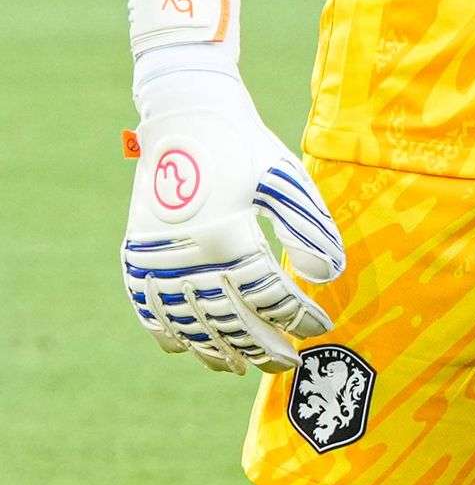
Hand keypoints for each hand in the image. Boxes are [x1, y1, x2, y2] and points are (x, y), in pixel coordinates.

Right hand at [121, 42, 345, 371]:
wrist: (185, 118)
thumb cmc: (246, 149)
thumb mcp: (288, 181)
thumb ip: (310, 230)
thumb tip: (327, 276)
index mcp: (228, 235)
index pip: (269, 295)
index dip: (297, 316)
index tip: (320, 325)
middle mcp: (186, 254)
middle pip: (229, 319)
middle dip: (262, 346)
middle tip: (288, 364)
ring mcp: (155, 257)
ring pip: (188, 322)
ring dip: (215, 349)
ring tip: (241, 367)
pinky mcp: (136, 254)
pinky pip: (147, 307)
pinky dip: (167, 332)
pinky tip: (187, 350)